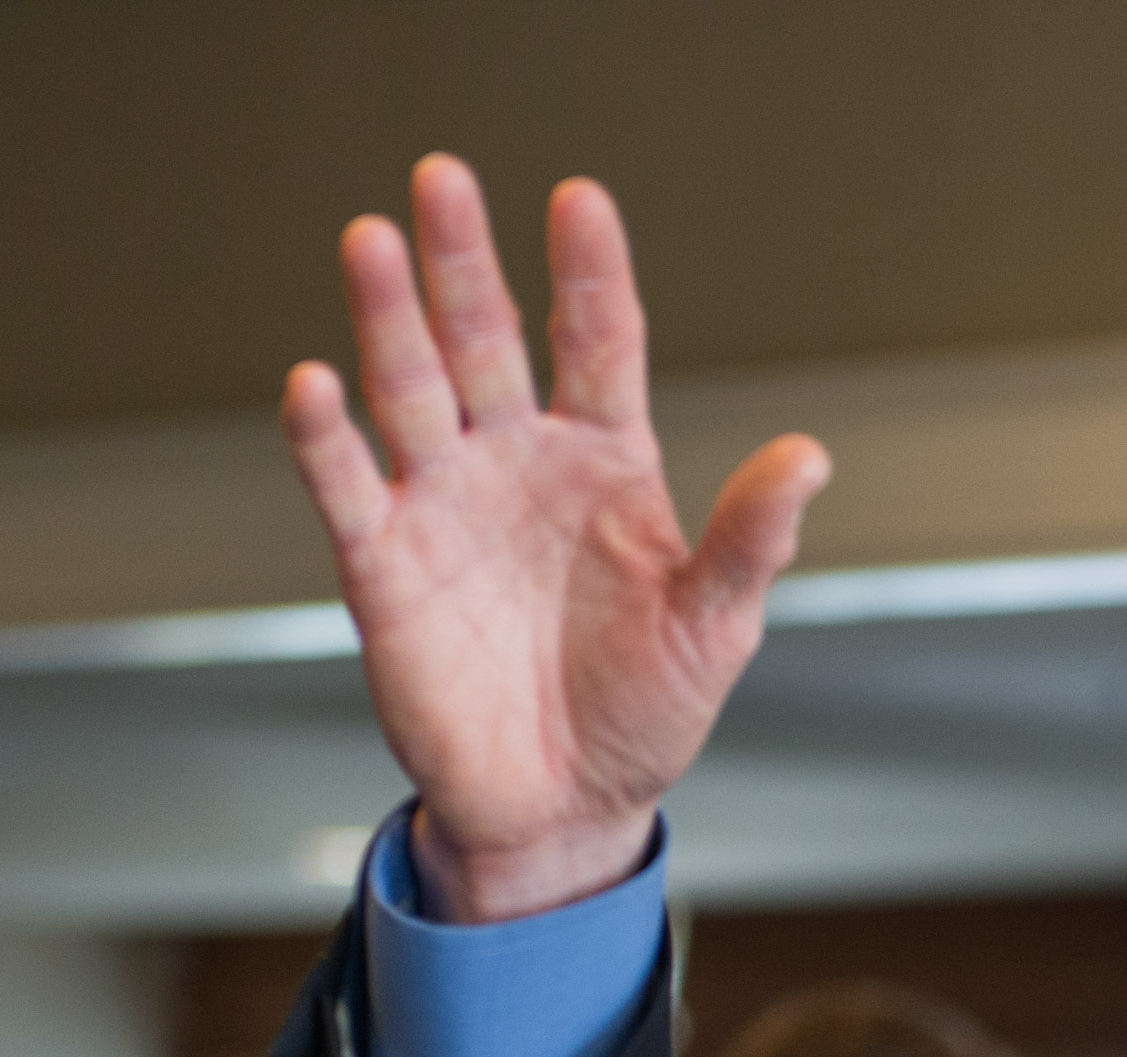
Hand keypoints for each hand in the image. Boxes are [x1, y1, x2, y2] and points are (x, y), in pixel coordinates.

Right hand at [283, 156, 828, 921]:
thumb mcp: (714, 626)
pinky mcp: (384, 566)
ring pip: (411, 390)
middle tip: (443, 178)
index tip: (579, 198)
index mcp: (605, 461)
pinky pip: (350, 488)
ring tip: (371, 242)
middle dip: (464, 263)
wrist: (565, 809)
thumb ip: (750, 539)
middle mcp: (516, 462)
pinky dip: (328, 439)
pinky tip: (316, 381)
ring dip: (388, 320)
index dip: (588, 272)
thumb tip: (810, 456)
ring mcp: (445, 506)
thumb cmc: (644, 711)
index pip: (596, 342)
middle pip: (485, 339)